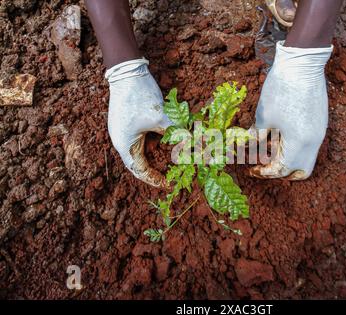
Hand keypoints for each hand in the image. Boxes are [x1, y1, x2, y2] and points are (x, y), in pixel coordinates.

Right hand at [106, 58, 170, 186]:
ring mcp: (123, 131)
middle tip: (170, 176)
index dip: (154, 179)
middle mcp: (121, 140)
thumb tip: (197, 146)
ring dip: (154, 158)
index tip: (168, 185)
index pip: (140, 170)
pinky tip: (164, 144)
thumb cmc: (140, 96)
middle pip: (139, 163)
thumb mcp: (161, 118)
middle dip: (155, 170)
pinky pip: (140, 140)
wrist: (127, 70)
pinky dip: (153, 145)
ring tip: (169, 163)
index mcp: (125, 144)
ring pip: (140, 151)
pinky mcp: (128, 122)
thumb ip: (178, 133)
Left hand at [250, 41, 332, 179]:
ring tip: (269, 149)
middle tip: (264, 165)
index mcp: (299, 144)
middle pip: (301, 171)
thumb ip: (256, 136)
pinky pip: (308, 144)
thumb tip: (249, 147)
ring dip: (288, 159)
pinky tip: (278, 136)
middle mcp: (314, 142)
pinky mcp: (319, 121)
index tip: (252, 168)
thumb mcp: (263, 116)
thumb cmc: (281, 89)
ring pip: (306, 158)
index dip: (265, 172)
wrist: (302, 62)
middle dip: (282, 172)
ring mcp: (319, 131)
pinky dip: (294, 147)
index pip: (282, 170)